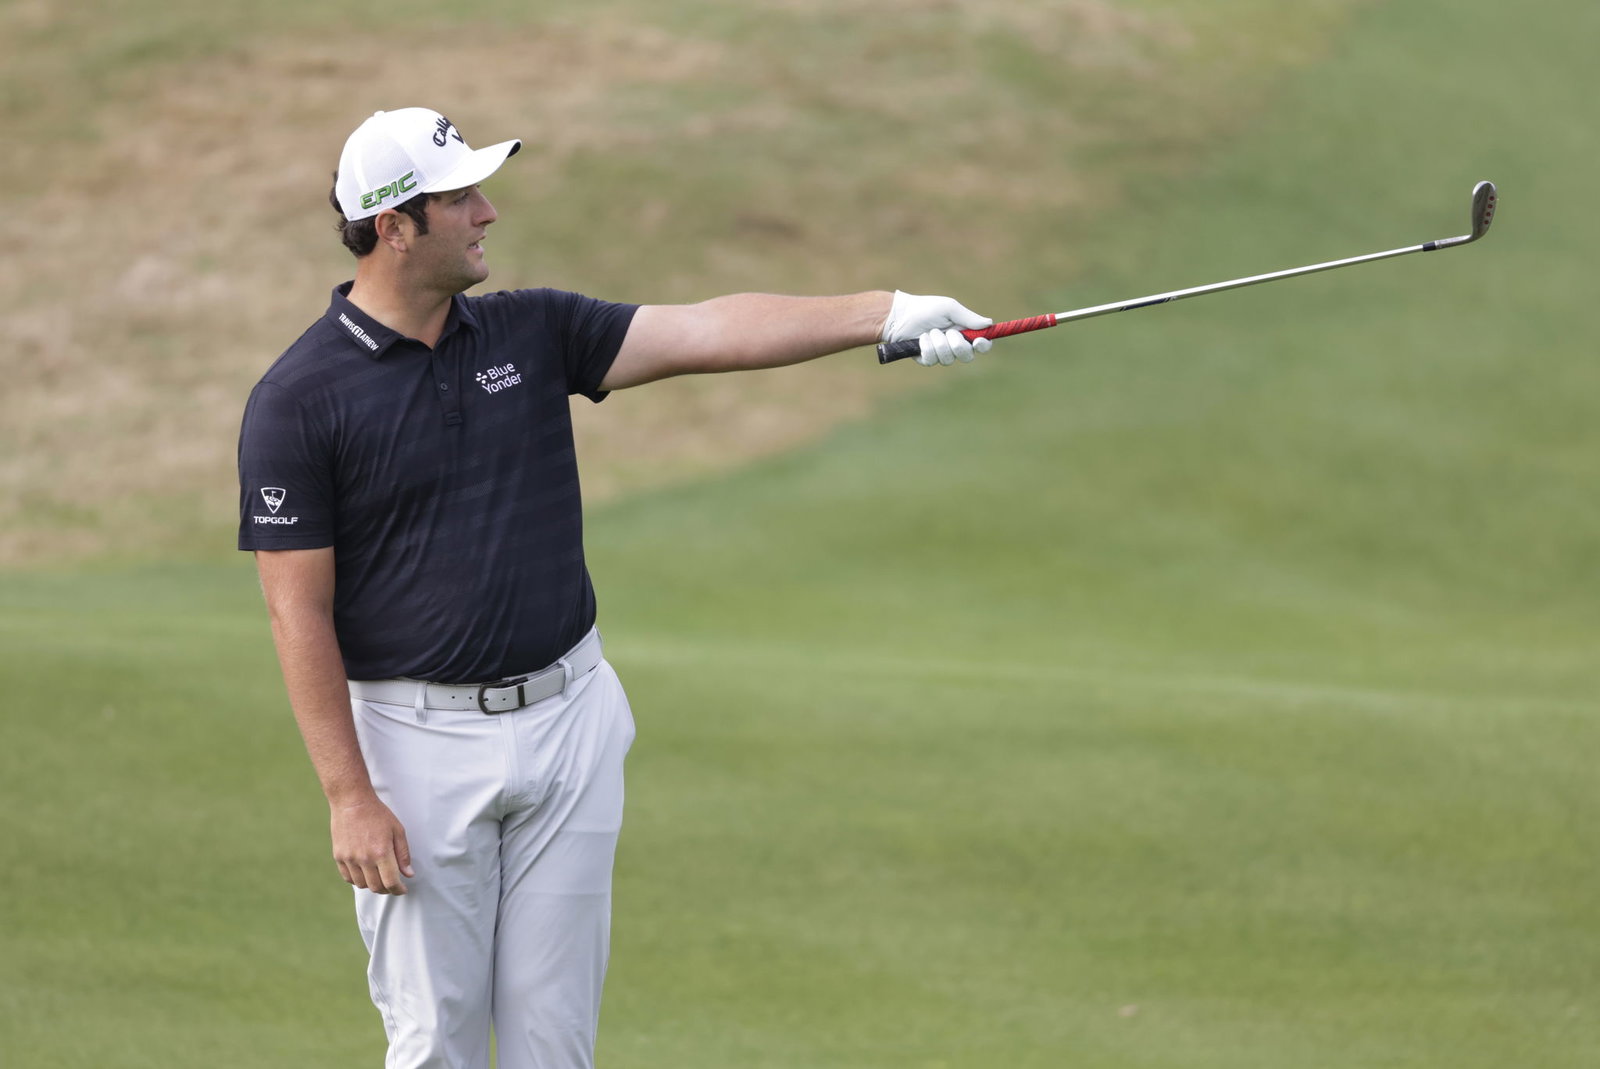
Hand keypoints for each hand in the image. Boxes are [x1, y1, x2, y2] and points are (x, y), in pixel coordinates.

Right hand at [331, 796, 413, 894]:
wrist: (351, 802)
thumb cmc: (377, 814)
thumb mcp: (397, 831)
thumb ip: (403, 854)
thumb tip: (408, 874)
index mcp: (381, 852)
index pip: (390, 882)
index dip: (398, 890)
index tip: (402, 889)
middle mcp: (364, 859)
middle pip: (376, 887)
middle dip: (387, 889)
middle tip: (392, 885)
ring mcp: (349, 859)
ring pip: (361, 884)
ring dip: (372, 885)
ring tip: (379, 877)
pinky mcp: (339, 857)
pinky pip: (348, 877)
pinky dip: (358, 879)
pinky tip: (365, 873)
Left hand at [879, 290, 993, 366]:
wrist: (900, 316)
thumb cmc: (926, 308)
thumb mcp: (949, 308)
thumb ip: (968, 317)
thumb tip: (989, 323)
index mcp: (964, 332)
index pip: (982, 344)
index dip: (984, 346)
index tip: (978, 341)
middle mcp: (955, 345)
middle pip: (967, 356)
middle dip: (958, 345)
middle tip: (948, 333)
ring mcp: (941, 353)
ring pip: (949, 359)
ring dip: (939, 343)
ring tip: (930, 331)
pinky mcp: (927, 359)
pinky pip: (932, 360)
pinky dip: (926, 347)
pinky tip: (921, 338)